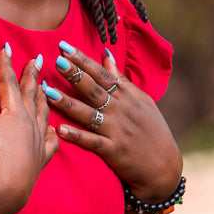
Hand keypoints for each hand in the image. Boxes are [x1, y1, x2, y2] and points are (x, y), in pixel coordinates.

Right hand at [0, 47, 57, 213]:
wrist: (9, 188)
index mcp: (14, 112)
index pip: (8, 82)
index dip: (5, 63)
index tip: (6, 47)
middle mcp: (30, 122)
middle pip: (31, 93)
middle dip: (32, 75)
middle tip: (38, 60)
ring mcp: (37, 141)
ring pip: (43, 113)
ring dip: (43, 98)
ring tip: (46, 89)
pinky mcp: (40, 159)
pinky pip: (50, 142)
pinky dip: (52, 134)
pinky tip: (52, 130)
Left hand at [43, 42, 181, 201]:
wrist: (165, 167)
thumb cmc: (153, 130)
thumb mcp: (142, 101)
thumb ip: (121, 79)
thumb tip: (106, 54)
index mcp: (127, 97)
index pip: (102, 74)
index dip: (83, 60)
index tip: (64, 47)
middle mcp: (121, 111)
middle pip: (94, 90)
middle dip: (75, 75)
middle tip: (57, 61)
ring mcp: (117, 131)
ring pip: (89, 114)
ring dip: (68, 103)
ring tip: (49, 92)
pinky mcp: (114, 151)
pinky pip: (93, 142)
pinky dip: (77, 136)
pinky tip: (60, 129)